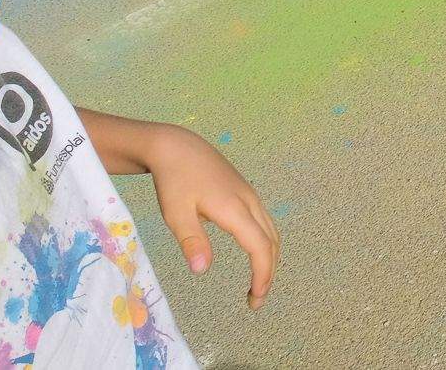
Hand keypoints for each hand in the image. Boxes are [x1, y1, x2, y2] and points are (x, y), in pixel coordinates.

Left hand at [142, 124, 277, 309]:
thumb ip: (192, 241)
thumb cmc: (174, 180)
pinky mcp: (244, 191)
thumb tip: (203, 270)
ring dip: (269, 257)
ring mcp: (249, 195)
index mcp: (235, 209)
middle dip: (268, 271)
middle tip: (255, 299)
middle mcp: (249, 202)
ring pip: (271, 230)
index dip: (262, 274)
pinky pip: (264, 221)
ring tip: (256, 280)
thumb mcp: (176, 213)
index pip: (260, 247)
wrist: (177, 146)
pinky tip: (251, 250)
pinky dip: (264, 242)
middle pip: (272, 240)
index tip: (256, 298)